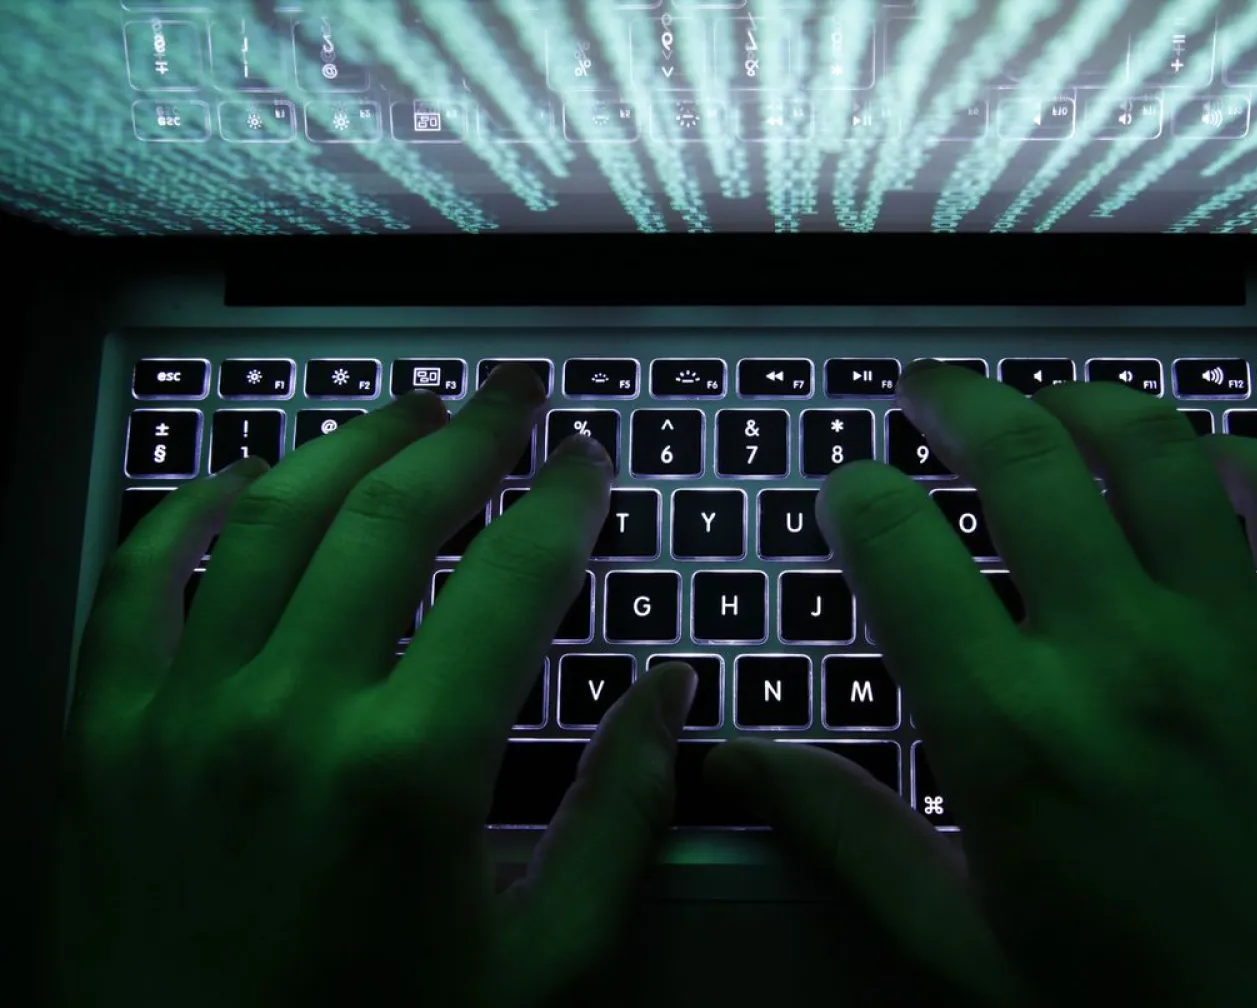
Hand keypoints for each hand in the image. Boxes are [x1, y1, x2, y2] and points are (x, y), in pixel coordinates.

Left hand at [47, 366, 697, 1007]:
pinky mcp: (107, 737)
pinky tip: (241, 477)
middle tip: (512, 394)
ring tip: (408, 407)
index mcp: (412, 772)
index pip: (514, 580)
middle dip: (470, 435)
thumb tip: (666, 697)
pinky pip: (136, 580)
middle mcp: (293, 718)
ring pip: (272, 519)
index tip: (588, 464)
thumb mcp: (539, 969)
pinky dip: (191, 510)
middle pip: (395, 516)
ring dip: (350, 443)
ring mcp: (185, 716)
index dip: (565, 503)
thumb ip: (619, 821)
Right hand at [706, 364, 1256, 1005]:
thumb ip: (849, 836)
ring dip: (1082, 402)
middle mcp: (1121, 655)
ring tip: (1050, 400)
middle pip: (1018, 457)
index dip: (856, 495)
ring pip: (1149, 448)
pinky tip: (1202, 463)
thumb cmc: (1148, 1007)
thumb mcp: (968, 947)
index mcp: (1012, 732)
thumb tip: (737, 760)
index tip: (849, 489)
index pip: (898, 545)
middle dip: (955, 400)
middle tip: (930, 389)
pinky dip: (1235, 453)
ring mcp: (1243, 632)